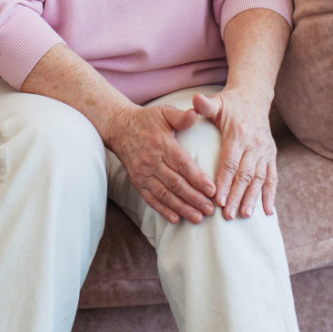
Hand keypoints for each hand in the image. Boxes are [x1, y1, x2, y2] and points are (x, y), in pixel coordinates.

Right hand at [102, 104, 217, 224]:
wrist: (120, 128)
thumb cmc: (147, 120)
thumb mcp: (164, 112)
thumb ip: (181, 116)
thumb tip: (196, 113)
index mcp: (162, 144)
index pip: (183, 165)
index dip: (197, 179)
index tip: (212, 190)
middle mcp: (152, 161)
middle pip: (176, 183)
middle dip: (194, 198)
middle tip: (209, 210)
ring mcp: (143, 173)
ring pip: (165, 194)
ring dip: (182, 208)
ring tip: (198, 218)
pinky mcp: (137, 182)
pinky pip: (150, 199)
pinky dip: (163, 210)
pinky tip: (175, 219)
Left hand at [193, 88, 277, 219]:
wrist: (254, 97)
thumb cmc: (230, 103)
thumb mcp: (217, 102)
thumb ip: (205, 105)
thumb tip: (195, 99)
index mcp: (238, 134)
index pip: (230, 162)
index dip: (225, 182)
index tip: (218, 200)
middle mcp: (254, 144)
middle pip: (244, 174)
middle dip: (237, 196)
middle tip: (228, 215)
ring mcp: (265, 151)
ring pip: (258, 178)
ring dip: (252, 198)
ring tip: (245, 216)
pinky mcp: (272, 155)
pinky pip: (272, 177)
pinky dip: (270, 195)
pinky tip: (268, 211)